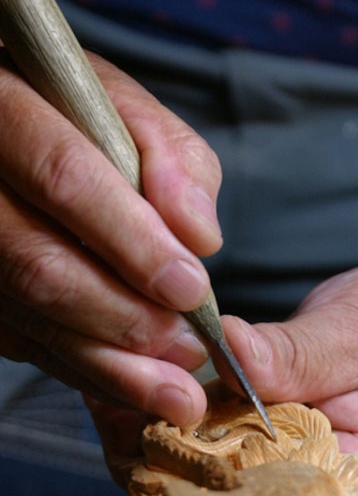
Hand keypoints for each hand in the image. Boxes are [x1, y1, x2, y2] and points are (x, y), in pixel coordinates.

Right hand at [0, 50, 222, 423]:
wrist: (15, 131)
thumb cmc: (76, 117)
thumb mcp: (128, 111)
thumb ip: (172, 159)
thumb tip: (199, 238)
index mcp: (4, 105)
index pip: (65, 179)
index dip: (133, 243)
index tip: (191, 288)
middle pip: (39, 265)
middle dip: (125, 319)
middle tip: (189, 350)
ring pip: (27, 317)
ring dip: (109, 366)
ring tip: (173, 390)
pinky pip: (24, 344)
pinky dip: (84, 372)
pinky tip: (131, 384)